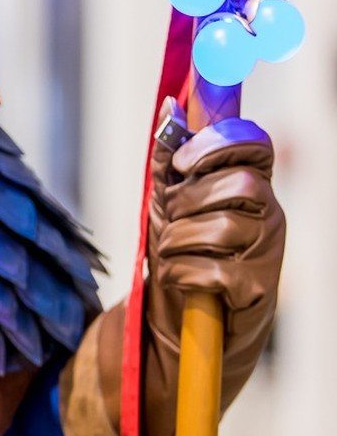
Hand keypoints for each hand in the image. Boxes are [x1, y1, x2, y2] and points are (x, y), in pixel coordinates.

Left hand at [144, 98, 284, 435]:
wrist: (177, 328)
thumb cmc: (178, 259)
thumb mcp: (166, 205)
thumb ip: (169, 160)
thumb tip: (171, 108)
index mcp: (251, 187)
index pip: (255, 144)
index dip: (217, 143)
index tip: (180, 162)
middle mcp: (269, 217)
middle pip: (240, 184)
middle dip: (189, 200)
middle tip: (171, 220)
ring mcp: (267, 255)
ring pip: (222, 227)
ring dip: (179, 241)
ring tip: (172, 255)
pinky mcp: (257, 293)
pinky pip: (214, 270)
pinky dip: (182, 274)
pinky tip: (180, 281)